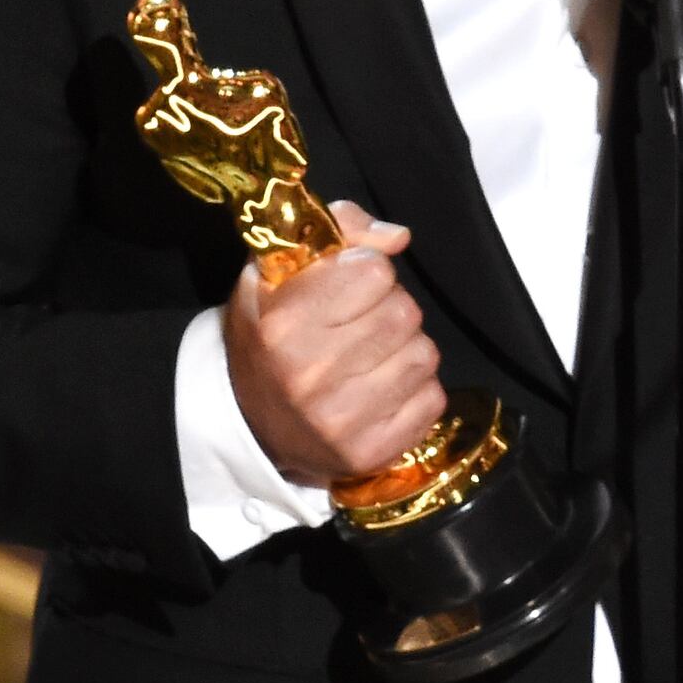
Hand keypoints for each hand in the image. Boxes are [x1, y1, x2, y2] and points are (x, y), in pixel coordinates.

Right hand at [226, 200, 447, 486]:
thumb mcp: (275, 272)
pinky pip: (432, 398)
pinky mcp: (370, 452)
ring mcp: (341, 420)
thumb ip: (337, 231)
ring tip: (371, 357)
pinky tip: (381, 390)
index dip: (366, 271)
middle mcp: (310, 374)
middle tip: (361, 324)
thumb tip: (397, 237)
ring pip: (424, 354)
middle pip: (404, 312)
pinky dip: (415, 389)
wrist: (251, 426)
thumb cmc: (269, 337)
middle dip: (390, 308)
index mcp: (283, 324)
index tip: (346, 287)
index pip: (373, 271)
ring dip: (406, 348)